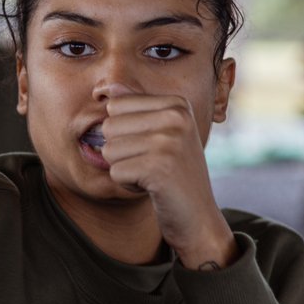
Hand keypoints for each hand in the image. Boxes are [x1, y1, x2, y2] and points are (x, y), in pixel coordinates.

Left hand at [102, 87, 237, 268]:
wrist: (197, 217)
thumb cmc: (174, 175)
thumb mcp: (160, 135)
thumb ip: (135, 109)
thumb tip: (107, 86)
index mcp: (177, 104)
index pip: (116, 105)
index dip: (124, 132)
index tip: (151, 147)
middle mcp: (176, 117)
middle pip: (110, 126)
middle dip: (122, 152)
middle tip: (150, 165)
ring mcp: (170, 142)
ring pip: (110, 150)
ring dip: (124, 169)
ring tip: (151, 176)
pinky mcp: (160, 168)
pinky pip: (116, 172)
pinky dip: (128, 185)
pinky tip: (151, 187)